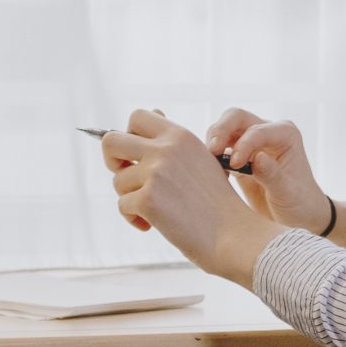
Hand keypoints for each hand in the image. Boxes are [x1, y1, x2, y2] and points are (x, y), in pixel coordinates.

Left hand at [101, 110, 275, 286]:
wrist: (235, 235)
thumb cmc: (217, 202)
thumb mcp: (201, 159)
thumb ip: (174, 139)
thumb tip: (154, 110)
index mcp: (180, 135)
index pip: (137, 117)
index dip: (130, 136)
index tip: (138, 156)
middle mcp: (166, 148)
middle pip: (110, 140)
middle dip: (112, 161)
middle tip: (128, 178)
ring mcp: (156, 172)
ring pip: (118, 181)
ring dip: (130, 197)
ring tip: (155, 210)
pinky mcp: (148, 198)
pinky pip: (123, 206)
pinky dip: (135, 219)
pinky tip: (154, 224)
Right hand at [204, 108, 333, 235]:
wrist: (297, 216)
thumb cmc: (299, 203)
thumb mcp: (288, 193)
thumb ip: (272, 175)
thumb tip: (257, 157)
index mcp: (286, 134)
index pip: (258, 131)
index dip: (243, 145)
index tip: (235, 165)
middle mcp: (268, 132)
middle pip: (236, 118)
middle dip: (220, 130)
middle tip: (211, 150)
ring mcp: (252, 142)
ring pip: (224, 130)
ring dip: (213, 142)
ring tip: (208, 163)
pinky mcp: (238, 156)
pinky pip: (220, 149)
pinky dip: (212, 157)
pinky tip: (212, 172)